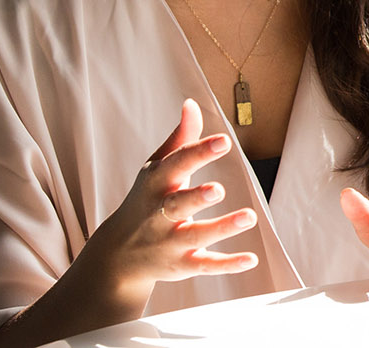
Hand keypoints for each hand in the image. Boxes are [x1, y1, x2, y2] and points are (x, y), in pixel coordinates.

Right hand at [81, 99, 258, 297]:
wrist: (117, 254)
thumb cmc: (145, 200)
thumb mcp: (156, 168)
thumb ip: (179, 139)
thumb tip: (192, 103)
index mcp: (156, 184)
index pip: (177, 165)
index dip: (198, 152)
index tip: (223, 141)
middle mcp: (160, 214)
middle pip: (179, 204)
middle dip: (197, 197)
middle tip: (218, 189)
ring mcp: (170, 242)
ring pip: (196, 235)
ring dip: (222, 228)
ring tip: (249, 216)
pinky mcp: (181, 265)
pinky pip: (205, 265)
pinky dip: (227, 264)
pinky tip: (251, 259)